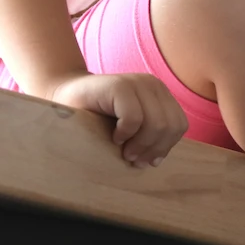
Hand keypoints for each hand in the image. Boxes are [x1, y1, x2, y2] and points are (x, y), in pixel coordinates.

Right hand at [46, 72, 187, 167]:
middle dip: (153, 149)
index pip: (179, 125)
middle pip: (170, 126)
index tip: (147, 160)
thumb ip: (147, 137)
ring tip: (123, 151)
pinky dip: (125, 134)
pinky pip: (134, 118)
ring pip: (156, 123)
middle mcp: (153, 85)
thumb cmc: (96, 118)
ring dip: (140, 144)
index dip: (166, 147)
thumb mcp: (130, 129)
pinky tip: (114, 137)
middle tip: (133, 159)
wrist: (65, 96)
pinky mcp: (119, 85)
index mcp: (160, 94)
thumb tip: (158, 161)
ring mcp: (137, 82)